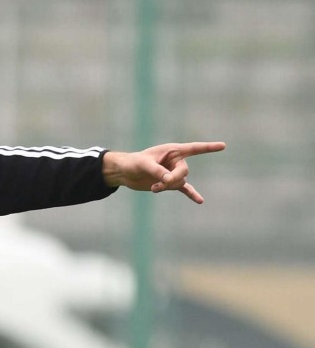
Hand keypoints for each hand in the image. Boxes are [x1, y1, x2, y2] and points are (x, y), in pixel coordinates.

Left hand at [102, 141, 225, 203]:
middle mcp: (175, 161)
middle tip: (161, 183)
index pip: (194, 148)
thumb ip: (157, 171)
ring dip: (167, 187)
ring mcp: (173, 172)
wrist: (125, 172)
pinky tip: (200, 201)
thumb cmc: (134, 163)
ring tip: (153, 188)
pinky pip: (184, 189)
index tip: (223, 146)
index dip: (208, 147)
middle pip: (184, 172)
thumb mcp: (144, 165)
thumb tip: (168, 180)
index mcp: (172, 151)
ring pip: (179, 182)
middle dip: (173, 179)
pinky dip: (191, 194)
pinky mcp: (169, 183)